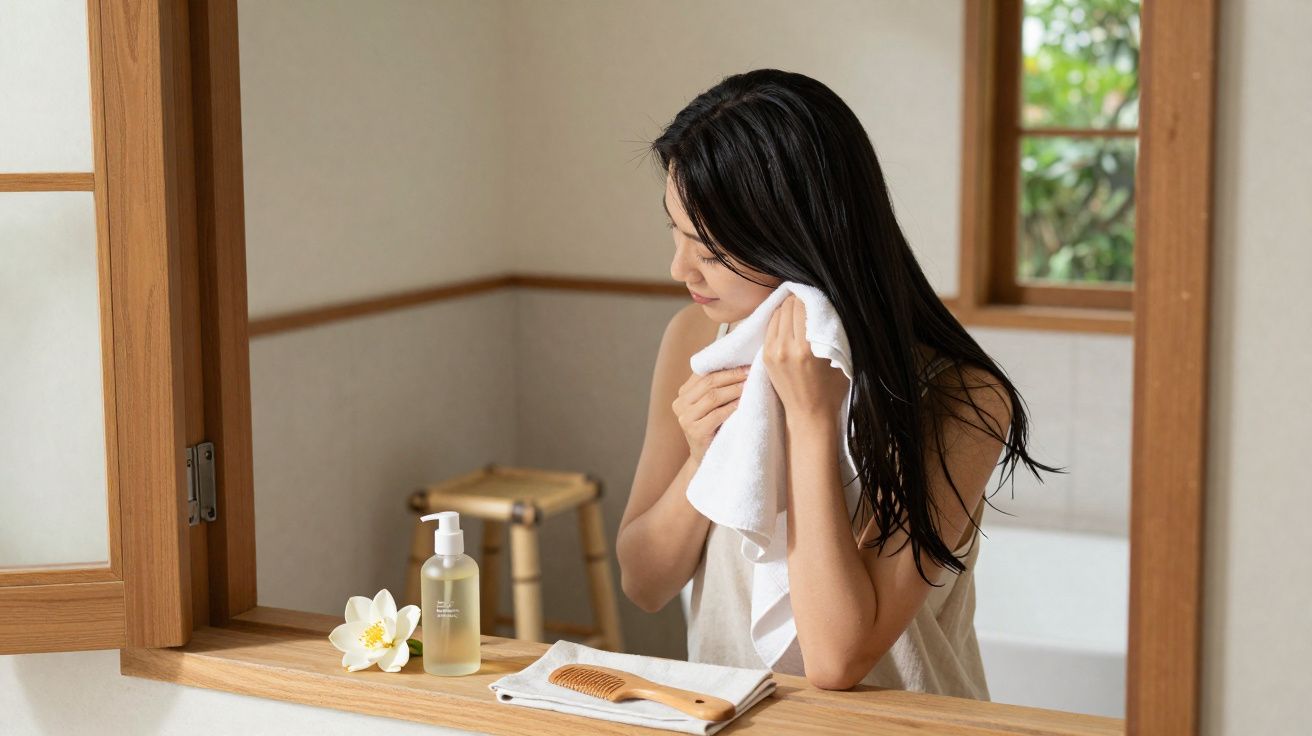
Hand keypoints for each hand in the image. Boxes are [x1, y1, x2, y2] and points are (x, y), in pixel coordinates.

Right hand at [674, 364, 750, 462]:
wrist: (708, 457)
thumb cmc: (716, 427)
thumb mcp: (713, 405)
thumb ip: (717, 387)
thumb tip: (741, 365)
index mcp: (683, 393)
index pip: (704, 373)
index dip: (726, 368)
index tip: (747, 364)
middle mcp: (680, 404)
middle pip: (709, 382)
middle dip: (733, 376)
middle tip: (751, 372)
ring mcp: (685, 419)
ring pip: (712, 396)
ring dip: (734, 389)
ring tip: (750, 385)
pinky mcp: (695, 432)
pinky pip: (716, 414)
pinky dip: (732, 407)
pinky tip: (743, 403)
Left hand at [764, 294, 849, 425]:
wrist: (808, 415)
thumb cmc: (831, 390)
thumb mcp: (840, 359)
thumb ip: (834, 332)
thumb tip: (829, 305)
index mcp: (806, 349)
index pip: (802, 307)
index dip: (809, 297)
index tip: (816, 295)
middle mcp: (786, 348)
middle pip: (787, 307)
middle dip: (797, 300)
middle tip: (807, 299)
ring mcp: (772, 352)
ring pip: (776, 314)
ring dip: (786, 308)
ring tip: (798, 308)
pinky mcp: (765, 356)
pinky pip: (770, 327)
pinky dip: (778, 320)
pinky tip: (788, 321)